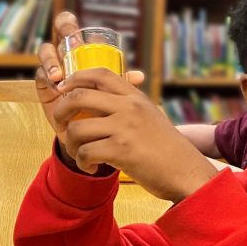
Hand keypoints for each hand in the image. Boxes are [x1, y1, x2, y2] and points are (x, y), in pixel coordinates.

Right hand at [35, 11, 143, 132]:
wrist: (89, 123)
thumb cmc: (103, 98)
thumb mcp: (112, 87)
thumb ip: (122, 80)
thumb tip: (139, 77)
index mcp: (80, 48)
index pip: (68, 26)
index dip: (67, 23)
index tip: (75, 35)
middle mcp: (65, 54)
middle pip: (57, 34)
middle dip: (62, 33)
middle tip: (73, 43)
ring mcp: (53, 67)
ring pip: (46, 53)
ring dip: (52, 61)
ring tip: (59, 75)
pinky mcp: (45, 85)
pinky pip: (41, 76)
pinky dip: (48, 79)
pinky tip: (57, 87)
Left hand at [52, 68, 217, 202]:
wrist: (186, 172)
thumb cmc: (166, 148)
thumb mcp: (150, 116)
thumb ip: (129, 106)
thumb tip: (100, 99)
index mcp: (135, 97)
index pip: (100, 73)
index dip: (76, 77)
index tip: (64, 89)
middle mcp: (129, 107)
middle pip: (79, 96)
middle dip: (60, 111)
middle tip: (60, 125)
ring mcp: (125, 128)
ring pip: (76, 128)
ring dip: (70, 144)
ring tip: (81, 154)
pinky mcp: (121, 150)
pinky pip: (85, 152)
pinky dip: (83, 163)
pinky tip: (92, 168)